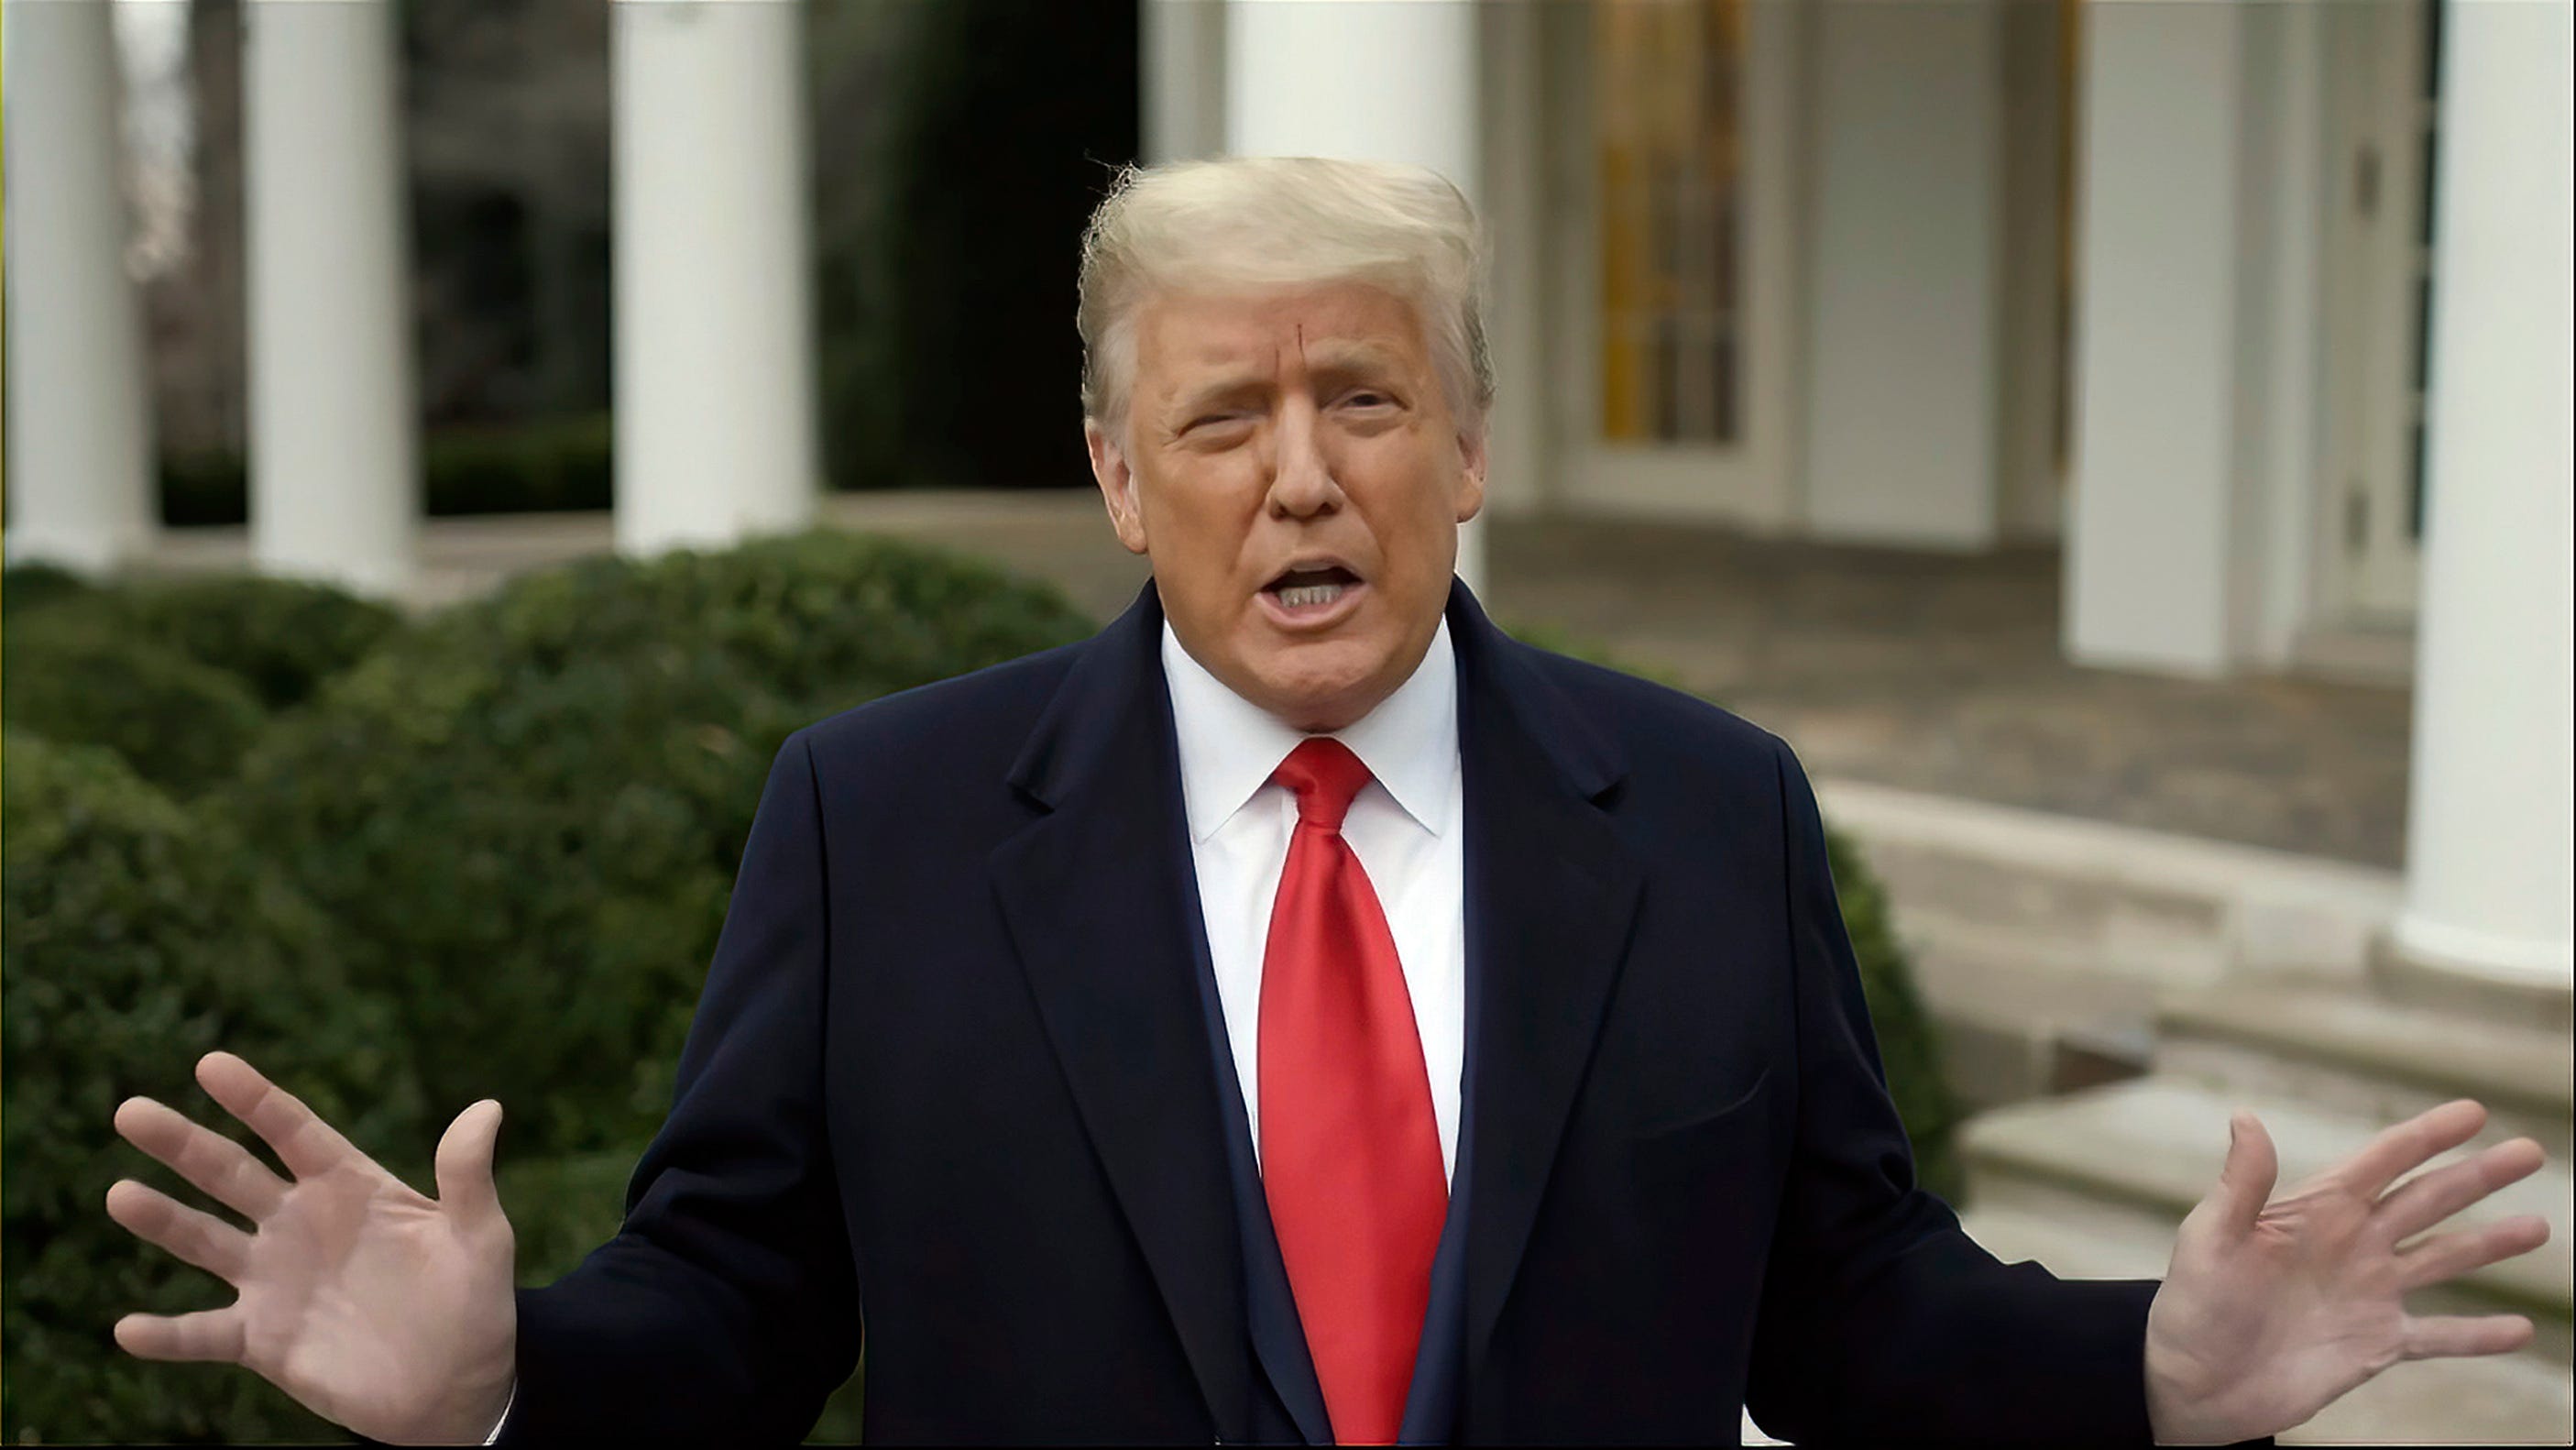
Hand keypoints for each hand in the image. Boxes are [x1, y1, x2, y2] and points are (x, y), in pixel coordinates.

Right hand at [107, 1051, 518, 1445]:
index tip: (211, 1065)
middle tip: (130, 1111)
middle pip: (231, 1174)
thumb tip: (487, 1109)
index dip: (255, 1099)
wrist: (458, 1386)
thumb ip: (467, 1177)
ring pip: (204, 1242)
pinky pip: (204, 1334)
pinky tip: (128, 1329)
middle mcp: (300, 1223)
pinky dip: (167, 1335)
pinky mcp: (263, 1339)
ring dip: (161, 1220)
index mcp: (349, 1186)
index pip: (294, 1131)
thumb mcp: (479, 1236)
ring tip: (118, 1193)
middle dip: (182, 1143)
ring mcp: (275, 1280)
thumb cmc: (475, 1301)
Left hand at [2142, 1098, 2551, 1444]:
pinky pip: (2438, 1337)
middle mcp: (2351, 1246)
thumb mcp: (2210, 1238)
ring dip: (2491, 1244)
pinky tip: (2520, 1330)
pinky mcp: (2376, 1345)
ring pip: (2444, 1259)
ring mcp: (2369, 1294)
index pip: (2380, 1162)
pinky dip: (2478, 1335)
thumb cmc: (2191, 1307)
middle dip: (2476, 1176)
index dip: (2426, 1135)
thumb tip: (2245, 1116)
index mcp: (2314, 1212)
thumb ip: (2241, 1183)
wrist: (2193, 1386)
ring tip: (2539, 1226)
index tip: (2473, 1112)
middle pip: (2426, 1200)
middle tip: (2529, 1151)